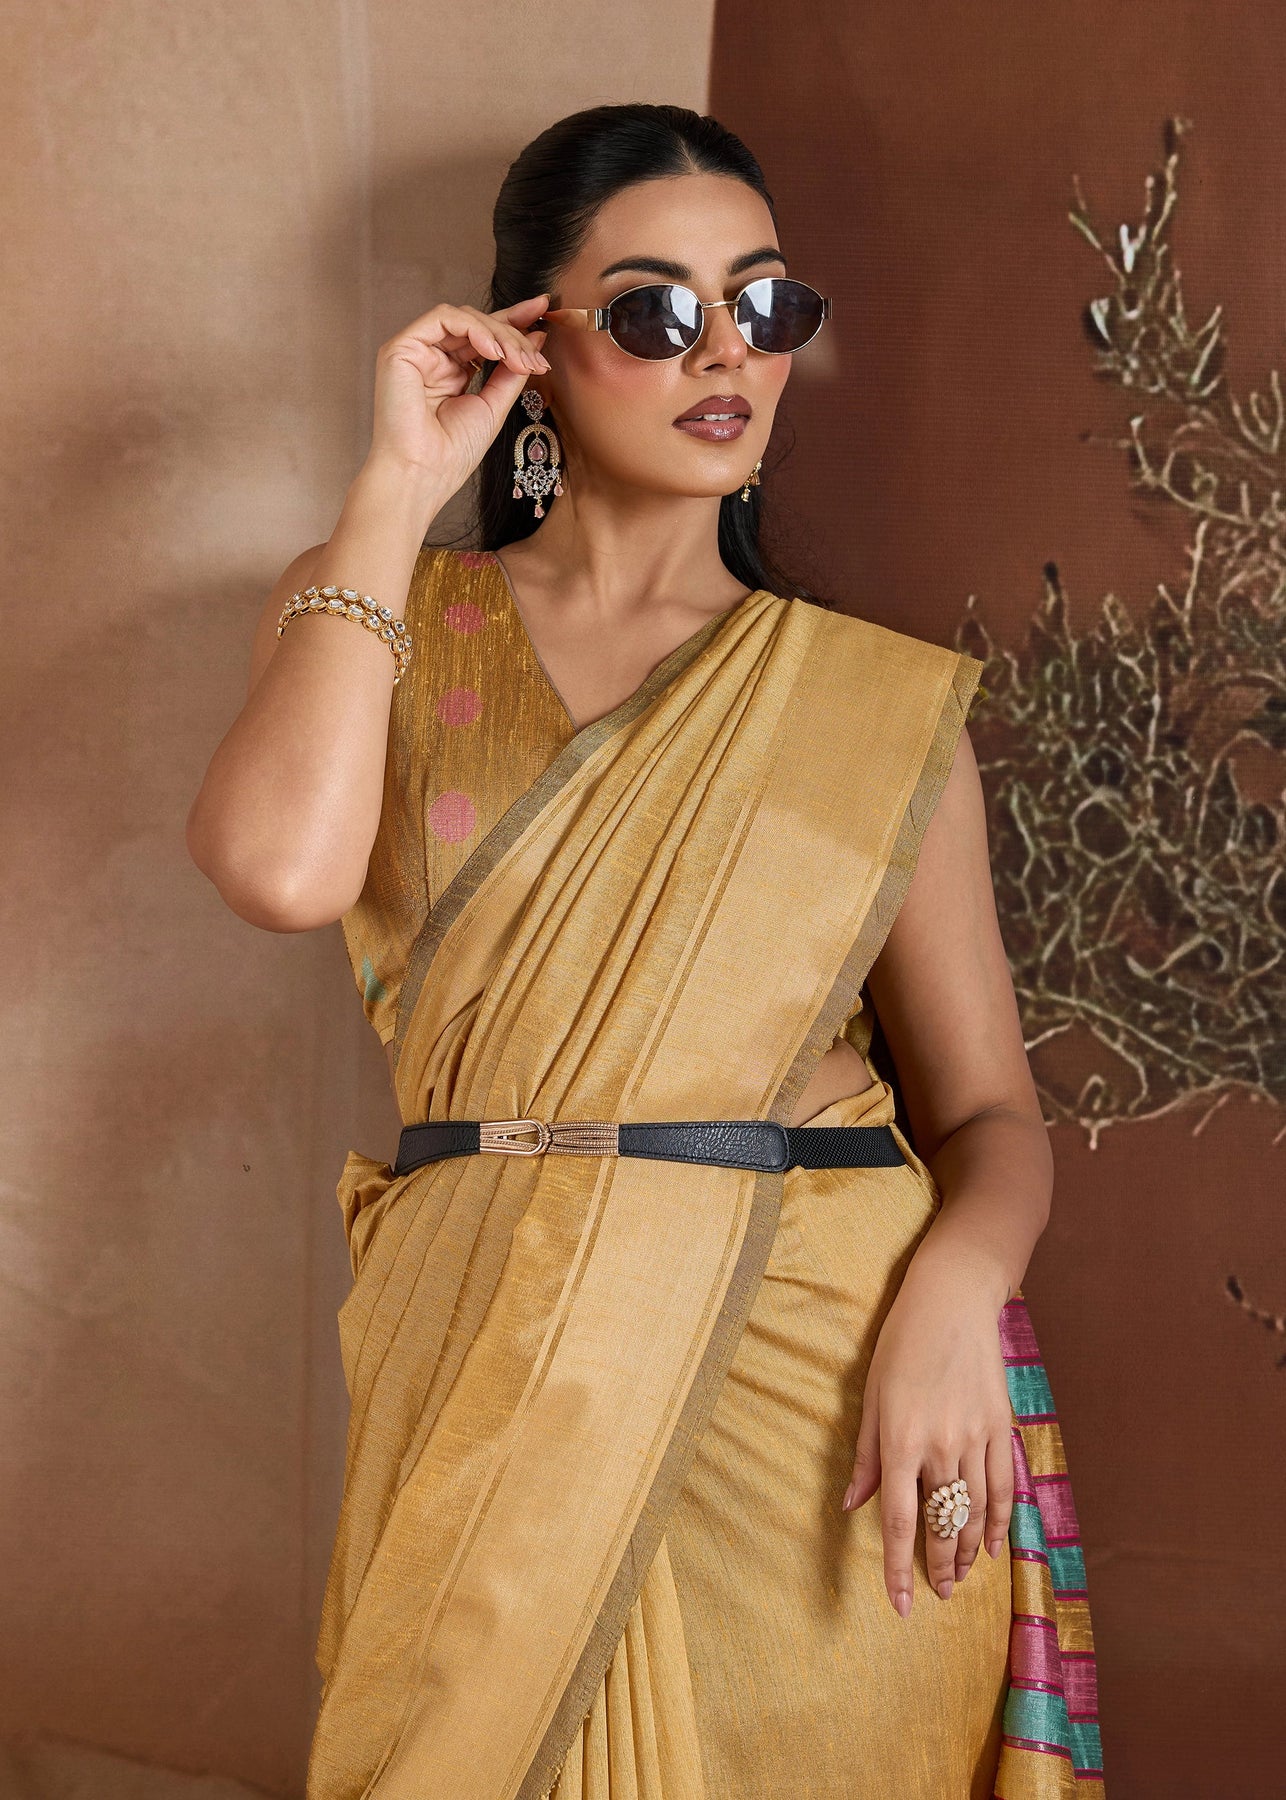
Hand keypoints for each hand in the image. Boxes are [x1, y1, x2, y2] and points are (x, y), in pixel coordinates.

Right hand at [365, 293, 551, 498]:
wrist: (422, 475)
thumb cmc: (452, 453)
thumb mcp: (494, 406)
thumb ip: (512, 373)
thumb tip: (536, 338)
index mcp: (451, 371)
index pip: (484, 336)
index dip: (514, 321)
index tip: (545, 310)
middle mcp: (431, 357)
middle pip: (477, 325)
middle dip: (513, 333)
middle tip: (536, 357)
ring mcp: (415, 351)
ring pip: (463, 318)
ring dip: (498, 333)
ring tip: (518, 359)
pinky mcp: (400, 347)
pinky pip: (443, 318)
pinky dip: (474, 328)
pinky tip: (494, 350)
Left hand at [840, 1261, 1014, 1614]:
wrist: (953, 1301)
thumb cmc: (901, 1343)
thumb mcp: (871, 1395)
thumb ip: (865, 1455)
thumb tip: (851, 1505)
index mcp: (901, 1440)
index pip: (899, 1520)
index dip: (898, 1568)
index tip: (901, 1604)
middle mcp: (941, 1446)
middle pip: (943, 1525)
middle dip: (939, 1567)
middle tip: (935, 1594)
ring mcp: (976, 1438)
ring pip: (975, 1513)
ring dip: (968, 1552)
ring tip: (960, 1577)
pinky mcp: (1001, 1428)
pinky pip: (1002, 1488)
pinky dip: (999, 1521)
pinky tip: (993, 1543)